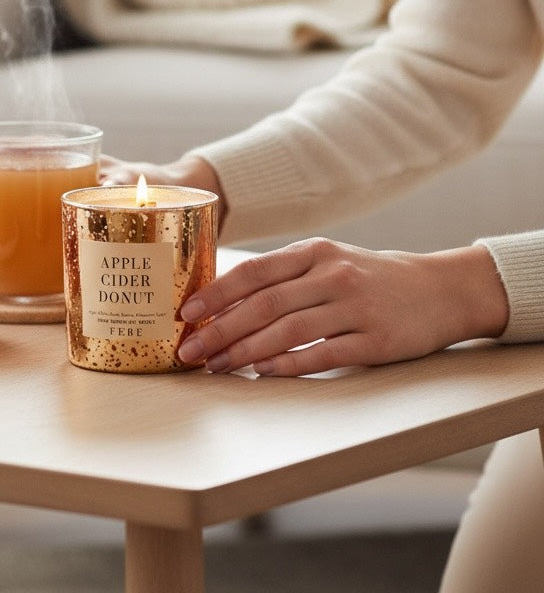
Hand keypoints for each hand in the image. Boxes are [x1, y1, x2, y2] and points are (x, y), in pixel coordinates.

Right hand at [0, 152, 223, 236]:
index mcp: (61, 159)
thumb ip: (120, 180)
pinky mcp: (48, 237)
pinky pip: (10, 240)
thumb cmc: (152, 186)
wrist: (175, 209)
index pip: (8, 153)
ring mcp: (43, 210)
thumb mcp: (134, 180)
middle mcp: (45, 181)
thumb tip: (111, 182)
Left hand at [177, 238, 509, 376]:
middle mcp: (331, 275)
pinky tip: (262, 373)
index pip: (253, 271)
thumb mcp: (327, 261)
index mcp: (313, 252)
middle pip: (263, 304)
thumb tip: (223, 301)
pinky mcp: (375, 341)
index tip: (185, 312)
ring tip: (217, 365)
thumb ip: (283, 276)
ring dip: (245, 351)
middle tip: (190, 349)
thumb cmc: (368, 277)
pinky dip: (288, 365)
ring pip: (287, 331)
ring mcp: (355, 307)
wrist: (440, 290)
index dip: (216, 292)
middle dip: (219, 328)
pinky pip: (322, 354)